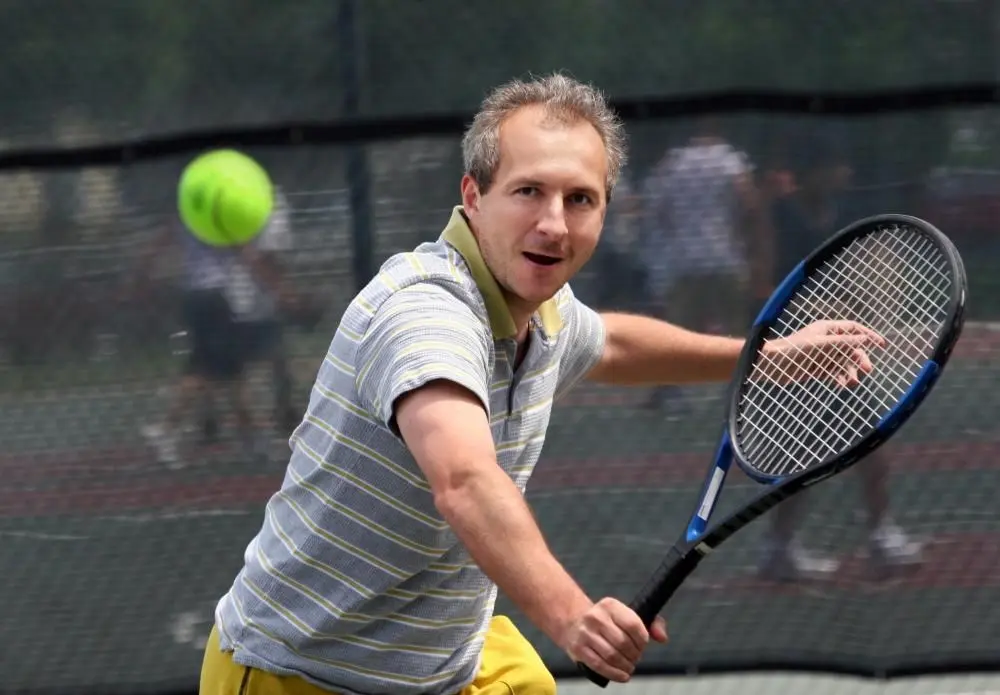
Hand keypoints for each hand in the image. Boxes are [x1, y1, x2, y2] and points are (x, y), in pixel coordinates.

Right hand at [562, 598, 668, 682]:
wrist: (574, 622)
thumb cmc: (606, 622)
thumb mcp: (626, 614)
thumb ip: (652, 623)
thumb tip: (662, 637)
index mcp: (610, 605)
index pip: (633, 624)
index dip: (642, 639)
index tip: (642, 645)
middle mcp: (596, 617)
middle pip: (623, 643)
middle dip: (634, 655)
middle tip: (635, 658)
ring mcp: (585, 633)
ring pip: (612, 656)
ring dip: (626, 666)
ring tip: (629, 666)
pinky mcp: (579, 649)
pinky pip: (600, 665)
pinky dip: (614, 674)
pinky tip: (623, 675)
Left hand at [760, 320, 886, 387]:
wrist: (773, 365)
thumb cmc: (795, 349)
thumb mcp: (821, 345)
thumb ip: (843, 343)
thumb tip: (865, 339)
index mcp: (827, 329)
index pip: (853, 329)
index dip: (868, 335)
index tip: (882, 345)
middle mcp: (826, 341)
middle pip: (850, 348)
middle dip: (859, 358)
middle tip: (867, 369)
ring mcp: (821, 355)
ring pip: (843, 363)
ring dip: (849, 371)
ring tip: (851, 382)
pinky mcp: (816, 369)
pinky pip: (833, 373)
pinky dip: (838, 378)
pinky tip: (840, 385)